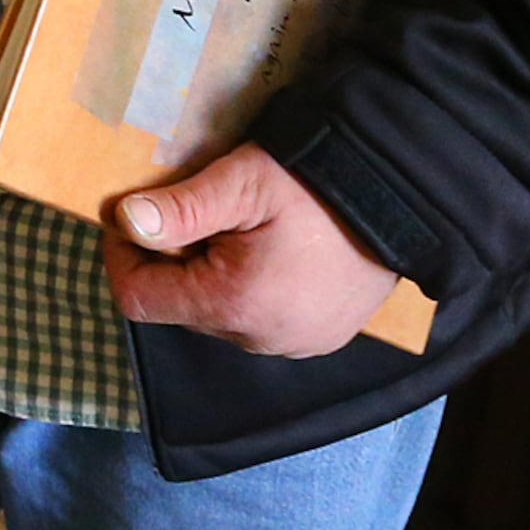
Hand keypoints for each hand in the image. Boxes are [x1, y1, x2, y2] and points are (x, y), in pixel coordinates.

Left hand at [102, 143, 402, 358]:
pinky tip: (272, 251)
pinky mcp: (317, 339)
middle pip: (178, 306)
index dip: (123, 256)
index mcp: (232, 304)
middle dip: (173, 260)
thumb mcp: (244, 183)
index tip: (133, 217)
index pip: (138, 299)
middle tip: (197, 211)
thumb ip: (181, 208)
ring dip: (211, 275)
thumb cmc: (319, 185)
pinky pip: (258, 321)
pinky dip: (249, 290)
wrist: (406, 199)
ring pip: (217, 316)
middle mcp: (257, 339)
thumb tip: (124, 221)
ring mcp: (292, 345)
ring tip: (241, 228)